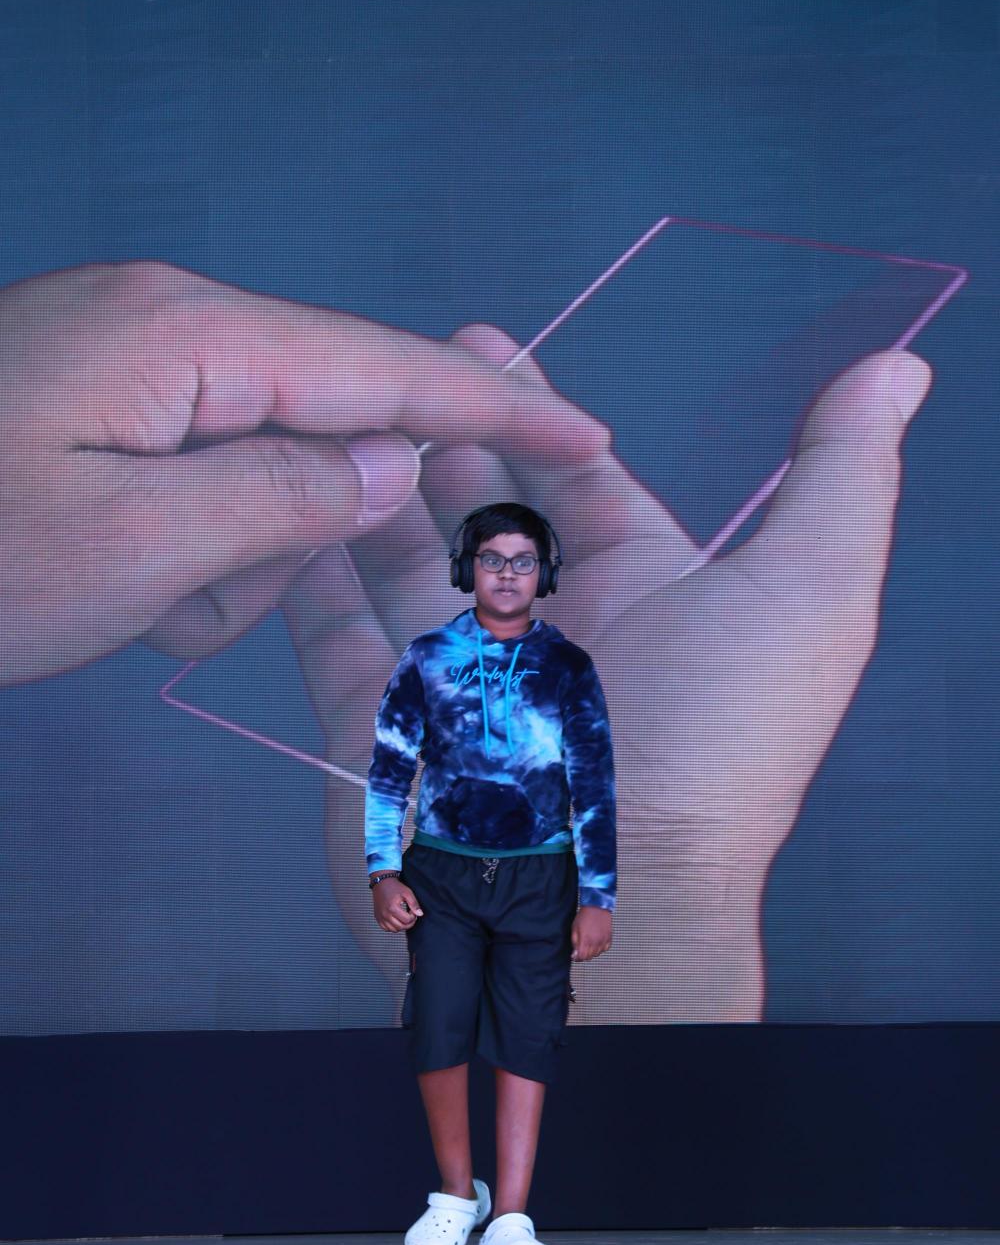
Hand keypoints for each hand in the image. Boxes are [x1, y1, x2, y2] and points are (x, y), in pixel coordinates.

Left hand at [0, 261, 606, 685]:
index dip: (494, 405)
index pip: (384, 363)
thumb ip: (285, 498)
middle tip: (200, 604)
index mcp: (188, 337)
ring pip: (254, 465)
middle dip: (298, 529)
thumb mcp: (130, 548)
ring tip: (129, 605)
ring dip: (221, 557)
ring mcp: (122, 357)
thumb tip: (392, 459)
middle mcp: (166, 324)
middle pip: (318, 419)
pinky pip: (191, 474)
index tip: (591, 434)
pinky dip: (176, 547)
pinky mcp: (90, 400)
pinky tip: (104, 589)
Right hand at [279, 320, 930, 1023]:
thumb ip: (840, 478)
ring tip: (333, 416)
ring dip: (370, 487)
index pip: (575, 478)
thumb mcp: (808, 599)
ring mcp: (461, 676)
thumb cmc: (715, 755)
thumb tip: (896, 370)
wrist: (607, 906)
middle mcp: (549, 629)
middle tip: (391, 367)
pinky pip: (332, 630)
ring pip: (397, 557)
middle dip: (442, 435)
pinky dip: (308, 570)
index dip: (532, 408)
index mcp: (639, 589)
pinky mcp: (383, 723)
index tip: (480, 338)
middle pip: (481, 508)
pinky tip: (288, 508)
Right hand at [371, 877, 423, 932]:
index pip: (407, 920)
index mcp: (392, 908)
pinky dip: (392, 927)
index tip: (412, 911)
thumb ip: (414, 904)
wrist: (382, 883)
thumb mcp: (407, 892)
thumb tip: (420, 914)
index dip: (413, 916)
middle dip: (409, 923)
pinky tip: (396, 920)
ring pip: (394, 930)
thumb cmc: (394, 887)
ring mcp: (380, 917)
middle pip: (401, 927)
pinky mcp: (378, 919)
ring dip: (401, 926)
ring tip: (404, 918)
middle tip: (410, 916)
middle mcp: (385, 915)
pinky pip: (386, 929)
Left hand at [571, 906, 611, 960]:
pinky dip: (601, 948)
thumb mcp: (574, 929)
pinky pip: (605, 949)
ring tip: (589, 943)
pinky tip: (597, 942)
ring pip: (597, 954)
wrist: (596, 906)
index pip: (582, 957)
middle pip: (590, 957)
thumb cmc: (584, 916)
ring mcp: (603, 940)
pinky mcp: (609, 938)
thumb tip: (574, 954)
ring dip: (592, 952)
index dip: (577, 958)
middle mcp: (595, 942)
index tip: (576, 955)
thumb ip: (574, 943)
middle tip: (582, 948)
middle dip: (584, 955)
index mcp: (585, 940)